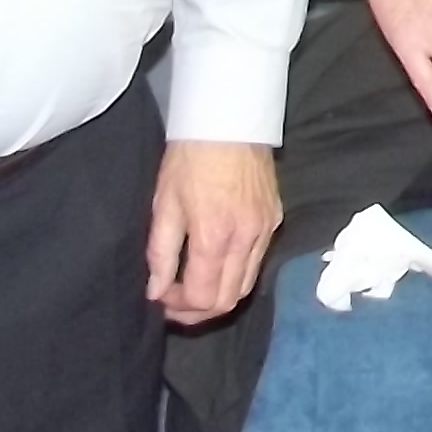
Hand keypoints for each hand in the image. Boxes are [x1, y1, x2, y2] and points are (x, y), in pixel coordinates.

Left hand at [149, 140, 282, 324]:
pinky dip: (236, 274)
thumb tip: (156, 290)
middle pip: (228, 300)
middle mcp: (246, 240)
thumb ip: (160, 253)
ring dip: (218, 296)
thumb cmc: (190, 158)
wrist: (229, 121)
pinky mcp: (275, 220)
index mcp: (214, 237)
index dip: (178, 306)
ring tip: (193, 288)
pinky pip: (257, 262)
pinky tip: (216, 262)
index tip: (160, 296)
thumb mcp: (164, 205)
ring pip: (246, 286)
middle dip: (198, 311)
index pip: (202, 297)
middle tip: (175, 302)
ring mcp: (266, 231)